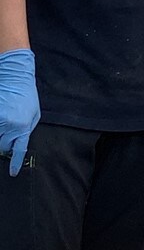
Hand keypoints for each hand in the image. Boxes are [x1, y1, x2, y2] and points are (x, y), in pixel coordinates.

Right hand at [0, 49, 39, 175]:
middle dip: (5, 145)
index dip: (15, 163)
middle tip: (8, 136)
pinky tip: (4, 117)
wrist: (14, 76)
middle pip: (2, 147)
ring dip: (0, 136)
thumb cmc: (26, 95)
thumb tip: (18, 143)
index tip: (13, 173)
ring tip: (7, 121)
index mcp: (22, 127)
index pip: (18, 150)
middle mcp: (7, 125)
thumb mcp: (34, 114)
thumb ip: (26, 130)